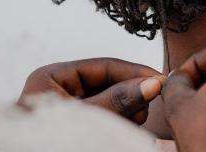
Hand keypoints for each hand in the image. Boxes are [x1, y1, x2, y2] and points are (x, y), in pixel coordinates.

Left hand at [19, 58, 164, 124]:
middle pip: (108, 81)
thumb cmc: (45, 140)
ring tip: (134, 122)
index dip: (134, 71)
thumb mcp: (83, 116)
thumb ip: (115, 101)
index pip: (103, 65)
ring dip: (127, 109)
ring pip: (110, 98)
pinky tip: (128, 126)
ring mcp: (68, 105)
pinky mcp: (75, 122)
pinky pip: (105, 114)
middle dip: (131, 93)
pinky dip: (119, 120)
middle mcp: (60, 87)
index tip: (160, 79)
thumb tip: (152, 84)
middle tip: (146, 109)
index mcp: (53, 76)